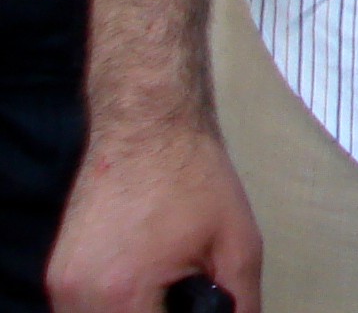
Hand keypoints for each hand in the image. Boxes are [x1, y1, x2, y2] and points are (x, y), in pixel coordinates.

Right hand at [47, 122, 262, 312]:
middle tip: (182, 298)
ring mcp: (61, 284)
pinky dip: (114, 306)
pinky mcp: (57, 272)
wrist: (147, 124)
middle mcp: (78, 295)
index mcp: (121, 294)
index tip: (196, 306)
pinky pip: (83, 309)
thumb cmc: (194, 176)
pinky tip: (144, 283)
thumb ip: (239, 303)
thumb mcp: (238, 246)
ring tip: (166, 291)